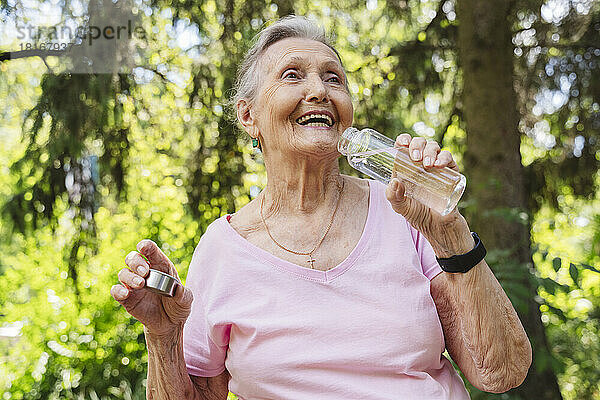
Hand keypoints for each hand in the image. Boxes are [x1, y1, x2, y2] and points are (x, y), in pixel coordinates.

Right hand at [111, 239, 192, 336]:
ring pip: (123, 273)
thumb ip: (183, 294)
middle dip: (136, 262)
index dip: (145, 246)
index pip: (150, 251)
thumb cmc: (178, 306)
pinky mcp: (127, 299)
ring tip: (141, 284)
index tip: (142, 247)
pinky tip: (126, 293)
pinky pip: (116, 291)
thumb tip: (177, 289)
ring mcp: (134, 285)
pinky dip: (118, 290)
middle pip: (133, 258)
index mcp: (160, 266)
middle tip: (144, 272)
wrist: (170, 325)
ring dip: (130, 276)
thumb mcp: (186, 300)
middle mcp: (145, 272)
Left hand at [385, 134, 474, 257]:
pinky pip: (449, 158)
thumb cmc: (419, 216)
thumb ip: (394, 197)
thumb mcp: (402, 208)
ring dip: (430, 151)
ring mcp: (437, 168)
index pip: (404, 148)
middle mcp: (421, 165)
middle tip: (415, 158)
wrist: (440, 227)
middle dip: (417, 145)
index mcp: (407, 168)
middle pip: (420, 144)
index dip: (403, 140)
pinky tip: (439, 165)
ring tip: (427, 165)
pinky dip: (444, 158)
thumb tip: (394, 180)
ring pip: (434, 147)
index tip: (401, 143)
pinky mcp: (451, 173)